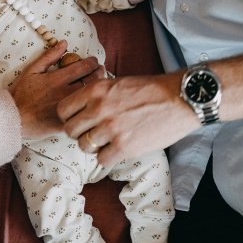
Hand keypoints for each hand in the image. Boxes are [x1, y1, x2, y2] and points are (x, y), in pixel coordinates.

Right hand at [10, 41, 103, 138]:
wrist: (12, 118)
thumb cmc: (20, 94)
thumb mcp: (32, 70)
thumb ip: (49, 56)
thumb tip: (64, 43)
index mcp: (57, 79)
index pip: (84, 67)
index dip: (93, 62)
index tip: (94, 61)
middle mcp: (64, 92)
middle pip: (92, 81)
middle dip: (100, 73)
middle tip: (101, 71)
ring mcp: (67, 108)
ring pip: (91, 97)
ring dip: (98, 89)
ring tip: (99, 86)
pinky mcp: (66, 122)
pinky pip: (84, 114)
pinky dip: (90, 107)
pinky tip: (90, 104)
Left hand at [57, 71, 198, 166]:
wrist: (179, 99)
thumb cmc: (151, 89)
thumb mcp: (118, 83)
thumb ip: (98, 94)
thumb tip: (82, 106)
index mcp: (95, 90)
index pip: (63, 110)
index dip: (68, 118)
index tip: (77, 121)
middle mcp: (99, 109)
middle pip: (70, 130)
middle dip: (78, 134)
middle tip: (91, 133)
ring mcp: (111, 128)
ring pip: (84, 146)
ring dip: (93, 147)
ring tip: (106, 142)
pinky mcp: (124, 146)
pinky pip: (101, 160)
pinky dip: (107, 158)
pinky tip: (117, 150)